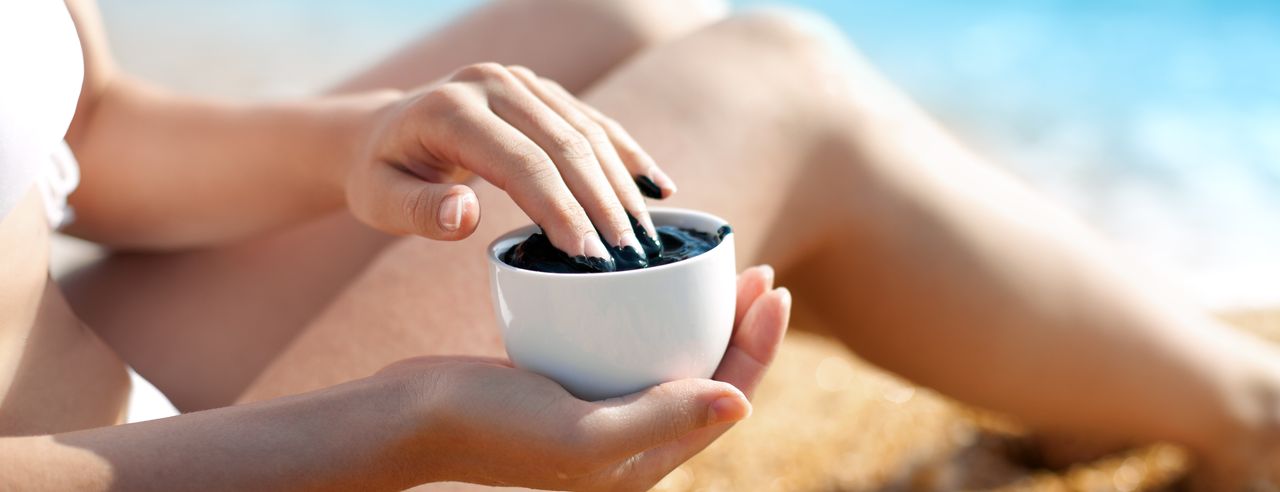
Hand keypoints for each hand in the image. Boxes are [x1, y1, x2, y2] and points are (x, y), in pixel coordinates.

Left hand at [348, 63, 676, 267]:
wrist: (382, 131)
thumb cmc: (382, 175)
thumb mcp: (379, 201)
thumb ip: (419, 211)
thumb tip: (465, 216)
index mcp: (452, 110)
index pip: (523, 164)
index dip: (561, 211)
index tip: (589, 258)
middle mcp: (492, 83)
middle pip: (566, 146)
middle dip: (603, 205)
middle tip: (630, 258)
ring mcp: (521, 81)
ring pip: (587, 132)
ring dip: (622, 186)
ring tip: (647, 239)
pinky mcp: (540, 90)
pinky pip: (592, 121)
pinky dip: (627, 155)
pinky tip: (658, 188)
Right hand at [374, 266, 789, 489]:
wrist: (407, 419)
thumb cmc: (488, 426)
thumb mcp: (582, 431)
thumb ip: (662, 417)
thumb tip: (741, 401)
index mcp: (646, 461)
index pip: (727, 398)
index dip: (760, 345)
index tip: (772, 285)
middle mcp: (632, 443)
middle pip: (708, 377)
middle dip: (740, 327)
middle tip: (758, 271)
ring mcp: (603, 414)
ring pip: (673, 360)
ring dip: (703, 318)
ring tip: (719, 271)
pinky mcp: (574, 386)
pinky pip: (632, 349)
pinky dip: (653, 315)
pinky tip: (652, 280)